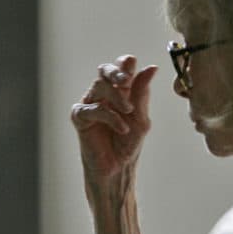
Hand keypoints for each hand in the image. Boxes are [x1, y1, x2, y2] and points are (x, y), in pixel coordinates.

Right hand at [71, 55, 157, 180]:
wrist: (118, 170)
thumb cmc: (128, 144)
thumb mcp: (141, 118)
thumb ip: (142, 93)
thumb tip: (151, 67)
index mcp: (119, 91)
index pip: (121, 68)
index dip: (125, 63)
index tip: (132, 65)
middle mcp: (103, 95)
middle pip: (105, 71)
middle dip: (116, 72)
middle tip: (126, 80)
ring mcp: (90, 104)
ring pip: (99, 86)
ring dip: (116, 97)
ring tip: (129, 111)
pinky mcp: (80, 118)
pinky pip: (92, 109)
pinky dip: (109, 116)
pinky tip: (122, 128)